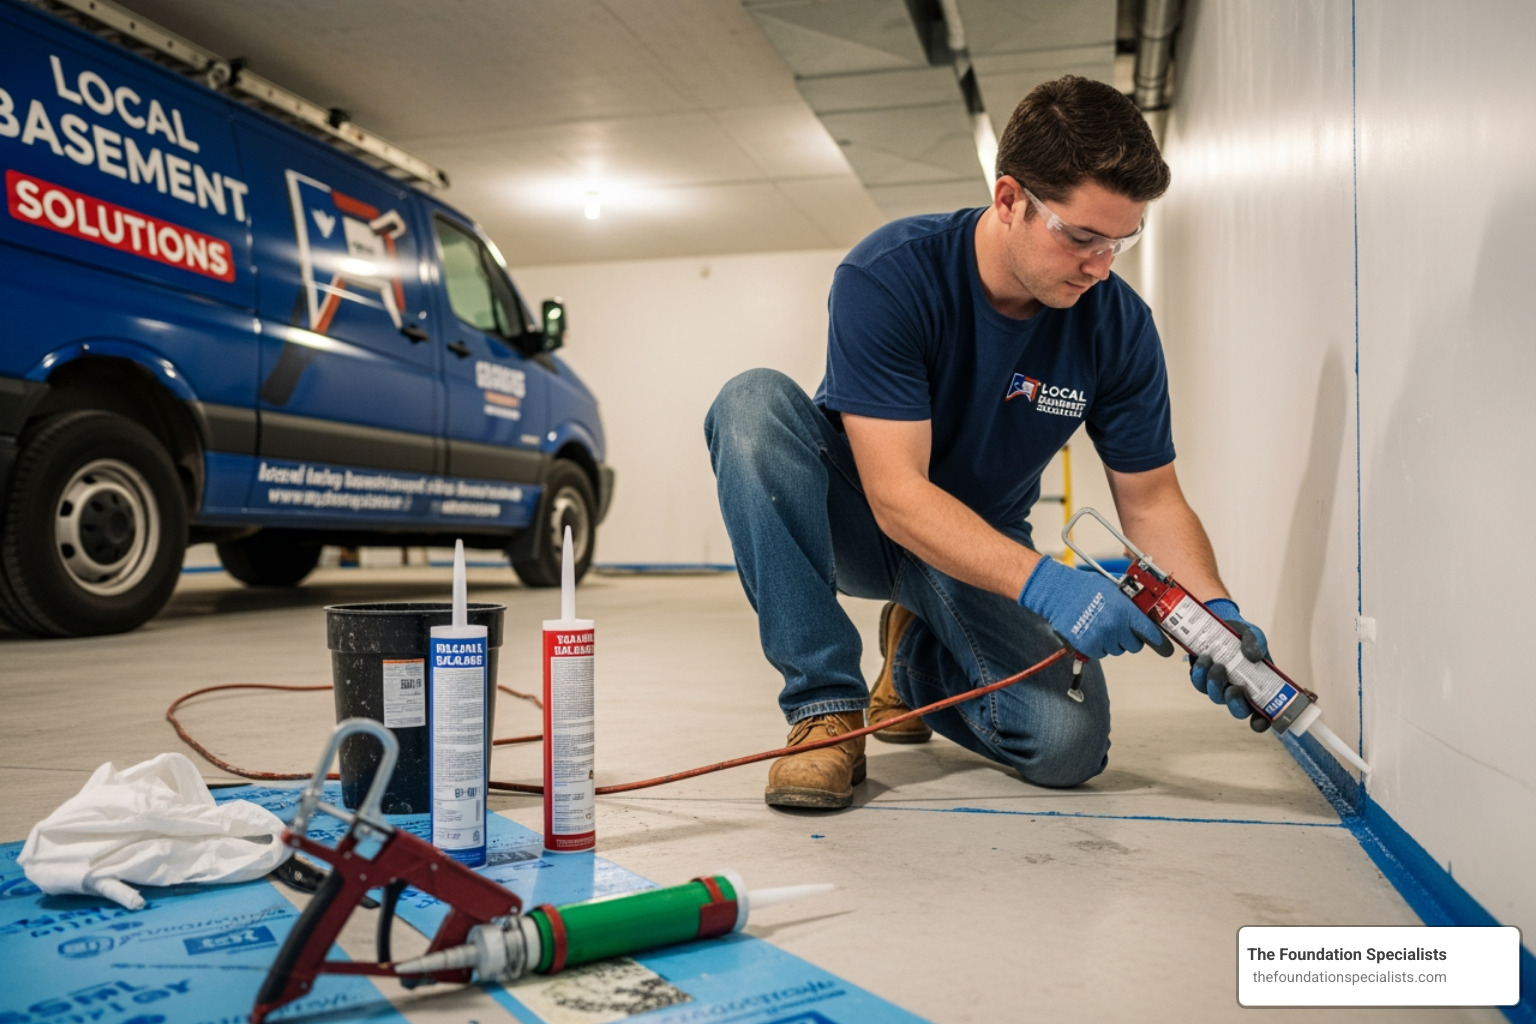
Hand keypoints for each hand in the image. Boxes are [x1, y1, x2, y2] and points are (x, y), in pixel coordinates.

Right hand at [1018, 558, 1164, 658]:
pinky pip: (1101, 653)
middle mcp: (1115, 627)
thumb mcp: (1113, 588)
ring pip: (1116, 650)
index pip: (1149, 632)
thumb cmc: (1084, 587)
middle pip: (1134, 645)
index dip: (1158, 641)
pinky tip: (1092, 632)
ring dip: (1112, 642)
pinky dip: (1098, 646)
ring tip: (1101, 626)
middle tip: (1119, 627)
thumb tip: (1144, 612)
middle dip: (1129, 638)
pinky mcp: (1087, 646)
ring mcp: (1101, 638)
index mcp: (1125, 611)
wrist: (1059, 593)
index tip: (1163, 647)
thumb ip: (1130, 602)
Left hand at [1190, 598, 1272, 731]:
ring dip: (1213, 684)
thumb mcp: (1254, 635)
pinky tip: (1202, 658)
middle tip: (1234, 688)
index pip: (1262, 713)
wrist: (1223, 622)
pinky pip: (1197, 683)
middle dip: (1234, 703)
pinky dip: (1199, 673)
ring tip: (1214, 664)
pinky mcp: (1202, 677)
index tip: (1258, 721)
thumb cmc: (1244, 635)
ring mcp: (1220, 685)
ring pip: (1214, 696)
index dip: (1261, 722)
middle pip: (1237, 710)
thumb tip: (1253, 656)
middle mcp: (1239, 691)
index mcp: (1258, 687)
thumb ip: (1256, 644)